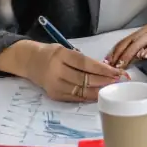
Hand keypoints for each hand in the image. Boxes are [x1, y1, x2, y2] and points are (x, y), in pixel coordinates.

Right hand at [0, 40, 121, 101]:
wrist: (29, 62)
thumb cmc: (51, 54)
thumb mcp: (64, 49)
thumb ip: (80, 59)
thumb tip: (103, 69)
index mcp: (60, 55)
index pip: (85, 63)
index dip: (102, 69)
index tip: (115, 72)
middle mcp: (56, 70)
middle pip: (84, 78)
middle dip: (103, 80)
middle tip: (117, 81)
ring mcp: (54, 85)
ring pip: (81, 90)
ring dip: (98, 90)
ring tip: (111, 88)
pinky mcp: (54, 95)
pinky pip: (75, 97)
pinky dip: (88, 96)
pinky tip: (98, 94)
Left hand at [106, 15, 146, 68]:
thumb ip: (143, 46)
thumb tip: (131, 58)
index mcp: (143, 31)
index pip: (125, 40)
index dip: (116, 50)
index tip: (108, 61)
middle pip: (130, 41)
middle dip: (120, 54)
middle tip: (113, 65)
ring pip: (141, 41)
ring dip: (131, 53)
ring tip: (123, 63)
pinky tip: (144, 56)